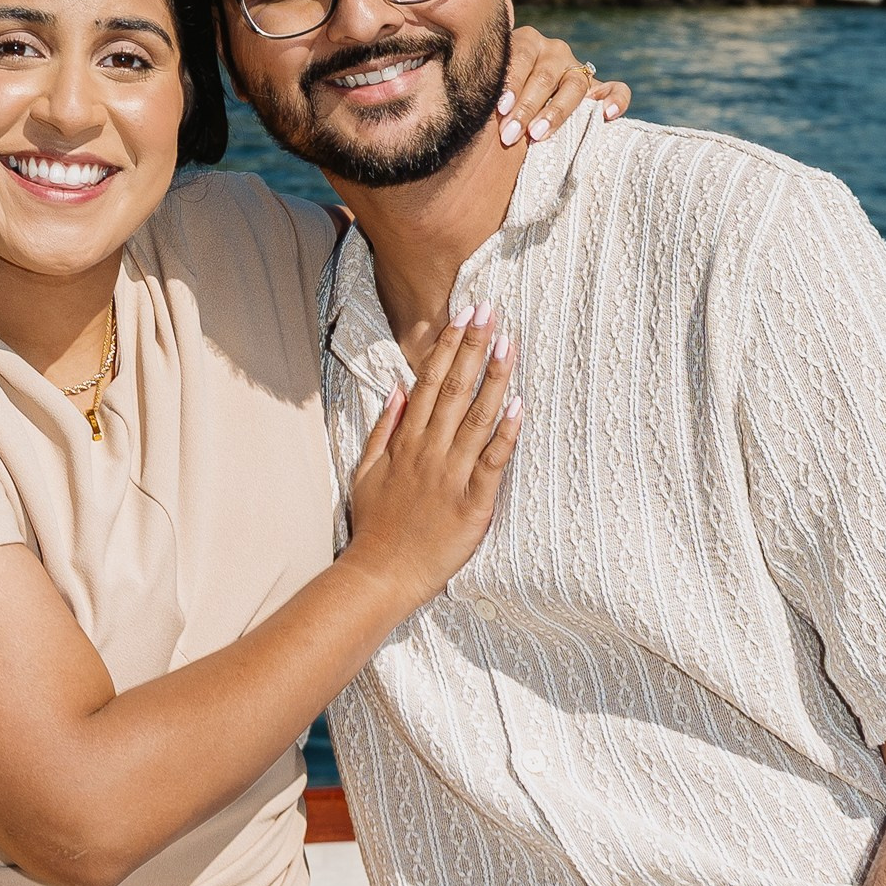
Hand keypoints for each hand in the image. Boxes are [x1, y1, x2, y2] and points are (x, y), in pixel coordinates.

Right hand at [342, 306, 523, 608]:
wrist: (382, 575)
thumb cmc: (376, 525)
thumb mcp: (366, 471)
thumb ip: (384, 428)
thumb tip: (398, 389)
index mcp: (407, 441)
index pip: (430, 382)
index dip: (448, 346)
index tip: (463, 315)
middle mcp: (429, 451)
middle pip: (456, 389)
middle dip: (473, 347)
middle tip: (490, 311)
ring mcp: (452, 475)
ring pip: (478, 417)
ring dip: (494, 378)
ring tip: (509, 343)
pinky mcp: (473, 502)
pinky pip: (493, 461)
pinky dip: (506, 432)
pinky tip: (519, 404)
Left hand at [500, 27, 630, 150]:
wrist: (528, 96)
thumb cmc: (502, 96)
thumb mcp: (493, 85)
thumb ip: (487, 89)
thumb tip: (465, 106)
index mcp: (527, 41)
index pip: (519, 58)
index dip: (510, 83)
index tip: (500, 109)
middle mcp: (554, 50)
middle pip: (543, 77)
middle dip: (525, 108)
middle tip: (510, 134)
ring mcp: (579, 67)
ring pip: (574, 86)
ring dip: (556, 112)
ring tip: (538, 135)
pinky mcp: (601, 86)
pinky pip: (617, 89)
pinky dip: (616, 100)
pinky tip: (607, 115)